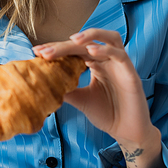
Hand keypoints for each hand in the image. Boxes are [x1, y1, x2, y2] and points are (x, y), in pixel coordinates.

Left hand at [33, 28, 162, 167]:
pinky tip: (91, 51)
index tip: (37, 52)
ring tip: (72, 39)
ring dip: (90, 35)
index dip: (57, 49)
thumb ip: (67, 89)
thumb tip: (44, 83)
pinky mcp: (131, 72)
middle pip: (87, 42)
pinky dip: (106, 50)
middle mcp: (108, 60)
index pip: (75, 50)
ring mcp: (120, 64)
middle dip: (65, 44)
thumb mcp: (81, 100)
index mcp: (97, 64)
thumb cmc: (108, 114)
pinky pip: (120, 55)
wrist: (127, 132)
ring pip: (109, 38)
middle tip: (45, 51)